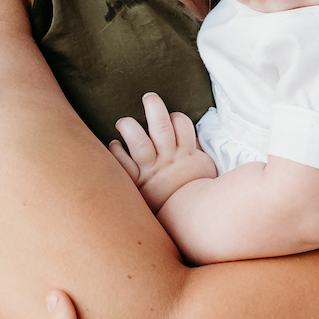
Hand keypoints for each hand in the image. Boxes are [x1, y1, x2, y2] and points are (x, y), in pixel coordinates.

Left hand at [109, 92, 218, 211]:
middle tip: (148, 97)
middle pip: (161, 126)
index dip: (175, 117)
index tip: (170, 120)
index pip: (181, 123)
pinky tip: (114, 146)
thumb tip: (195, 137)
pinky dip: (116, 151)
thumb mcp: (205, 170)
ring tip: (123, 123)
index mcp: (185, 153)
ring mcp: (151, 170)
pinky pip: (123, 163)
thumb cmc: (195, 194)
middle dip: (154, 108)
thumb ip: (198, 151)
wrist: (189, 221)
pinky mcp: (136, 182)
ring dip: (129, 126)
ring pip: (138, 141)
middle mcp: (167, 158)